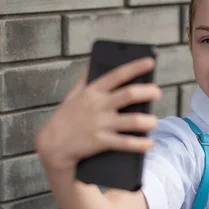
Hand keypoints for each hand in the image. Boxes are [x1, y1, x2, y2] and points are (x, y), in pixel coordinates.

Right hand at [36, 57, 161, 171]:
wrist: (51, 146)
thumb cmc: (65, 119)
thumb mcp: (73, 95)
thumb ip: (84, 79)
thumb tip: (91, 61)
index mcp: (93, 91)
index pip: (117, 75)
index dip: (135, 67)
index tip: (150, 61)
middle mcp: (98, 105)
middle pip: (129, 94)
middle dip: (148, 92)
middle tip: (157, 92)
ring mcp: (100, 124)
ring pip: (133, 121)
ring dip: (149, 121)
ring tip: (154, 122)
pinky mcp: (100, 142)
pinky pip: (126, 143)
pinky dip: (141, 144)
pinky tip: (149, 143)